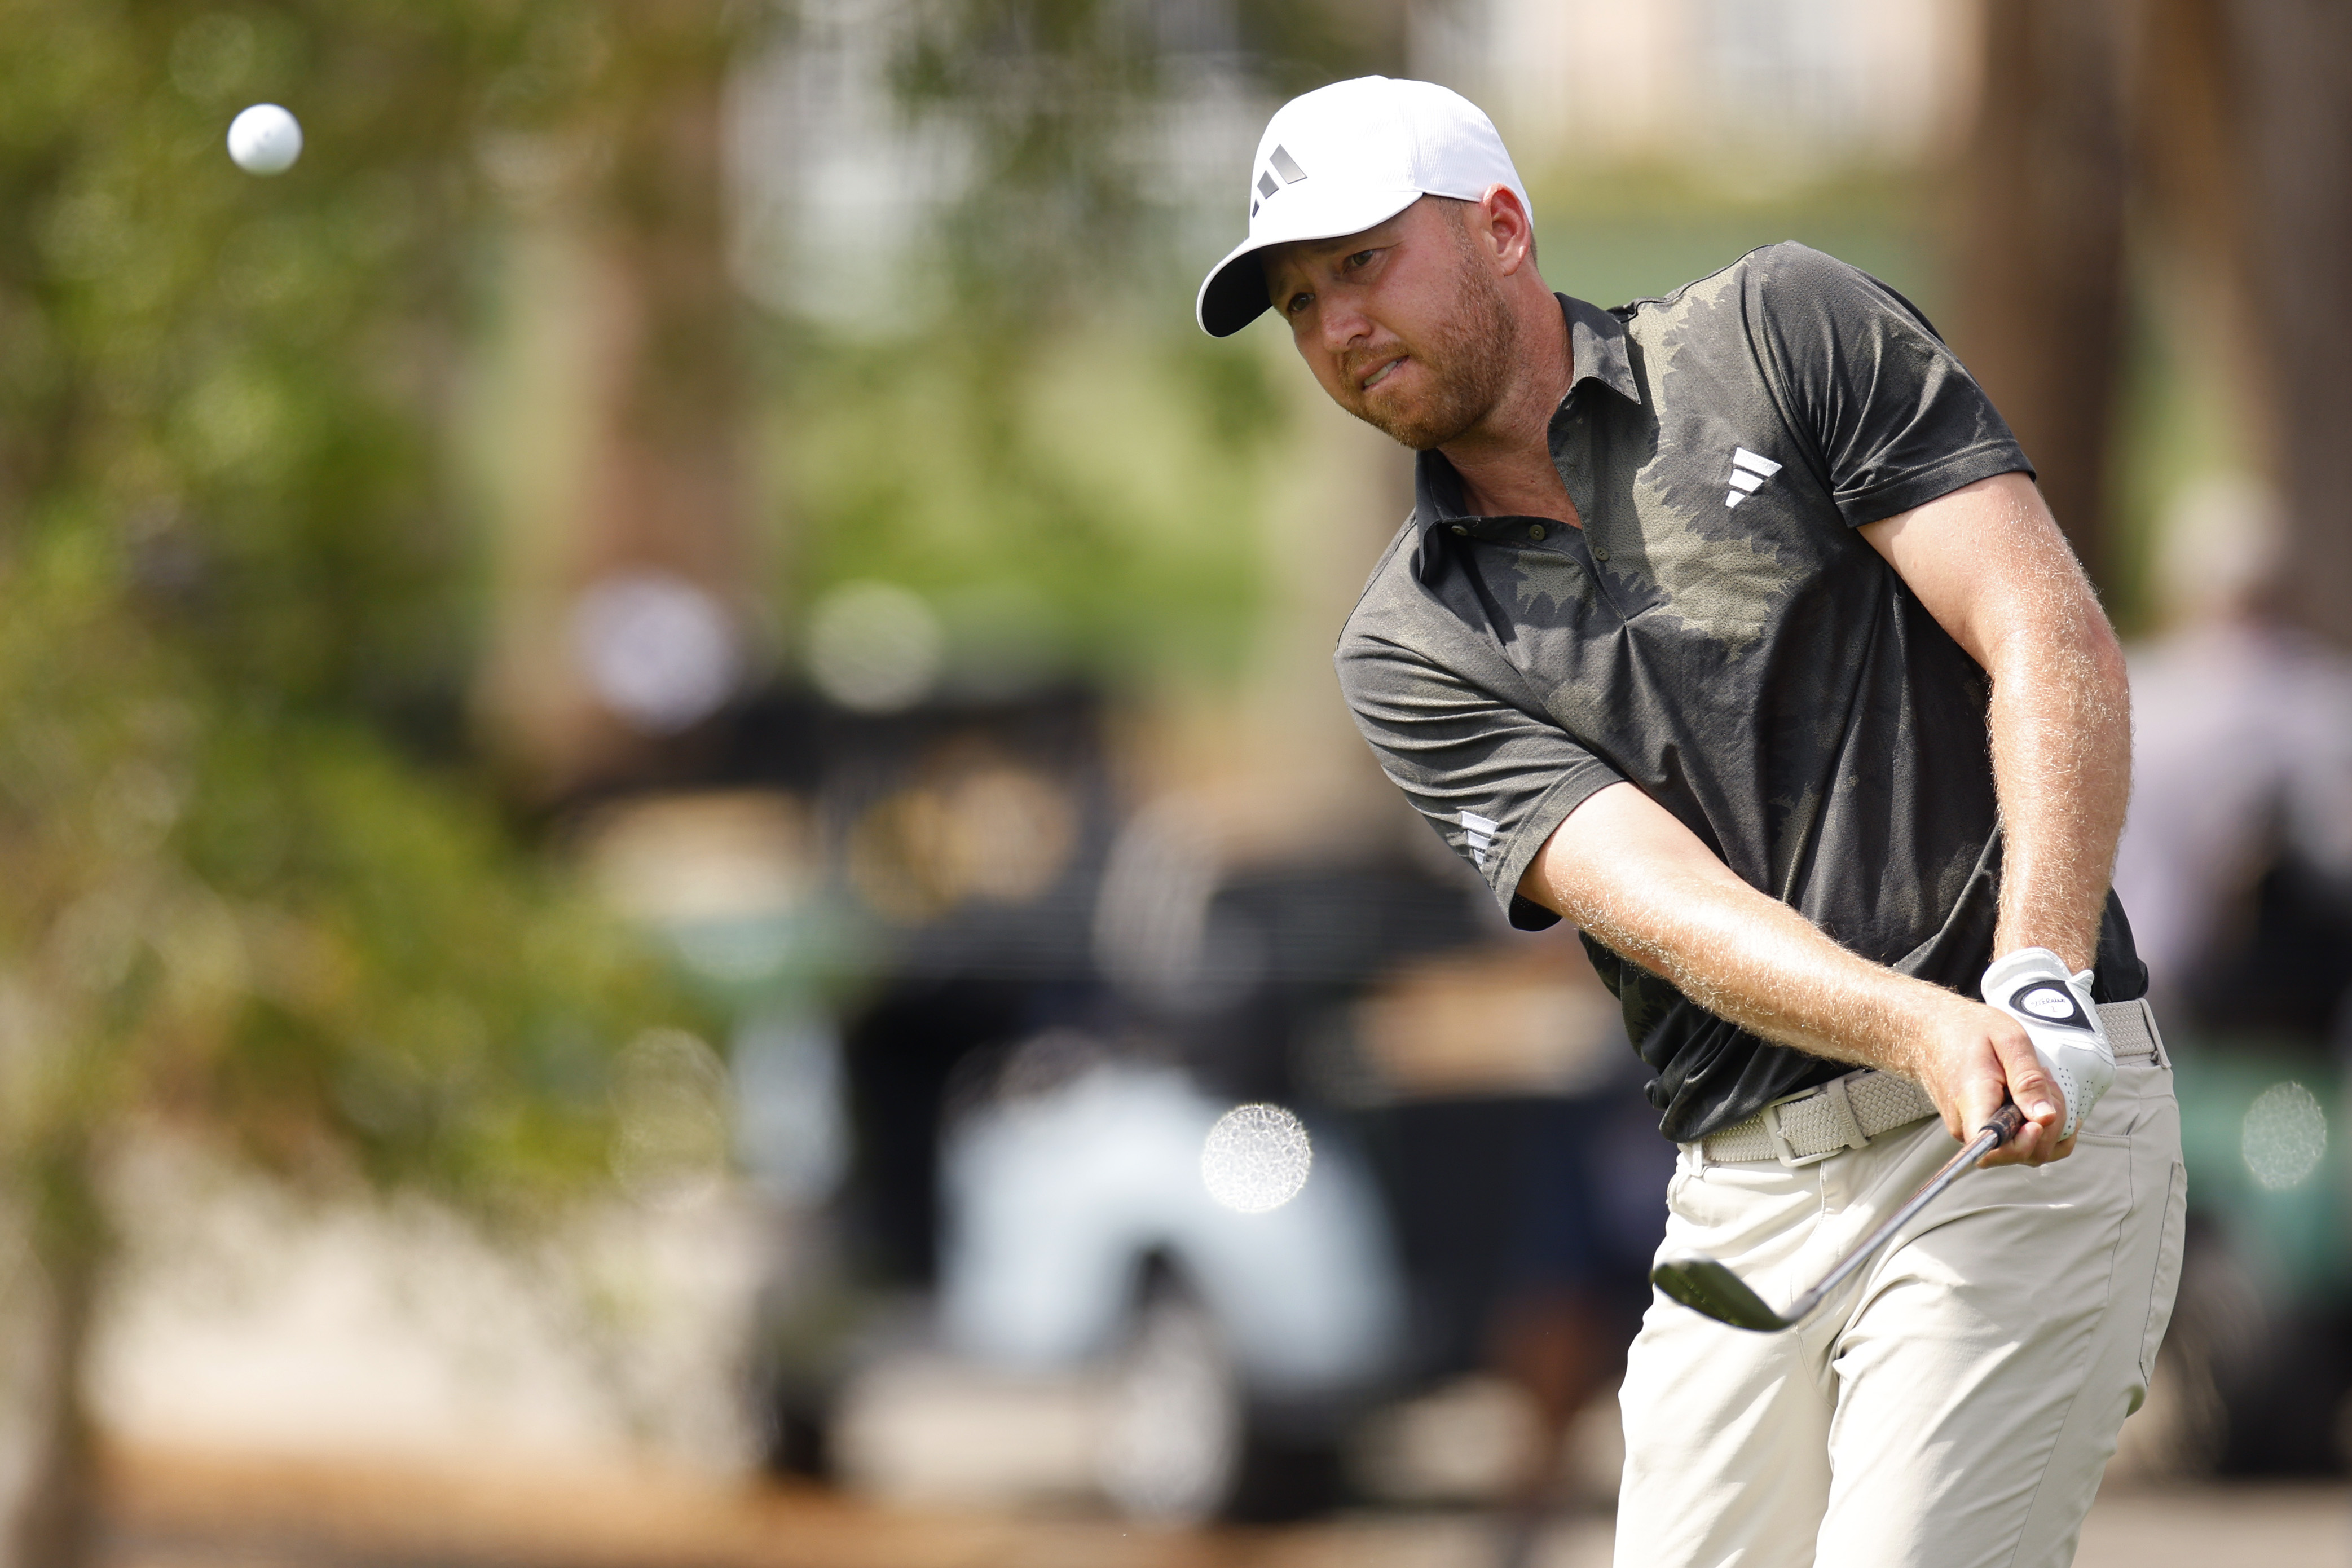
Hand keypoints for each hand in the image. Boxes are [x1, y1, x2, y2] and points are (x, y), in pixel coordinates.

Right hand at [1981, 947, 2114, 1141]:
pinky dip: (2041, 1129)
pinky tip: (2040, 1103)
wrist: (1930, 1032)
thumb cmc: (1964, 1030)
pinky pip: (2019, 1144)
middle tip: (2046, 1082)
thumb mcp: (2007, 1039)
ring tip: (2039, 1085)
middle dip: (2051, 1123)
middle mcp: (1970, 1126)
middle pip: (2022, 1152)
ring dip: (2048, 1124)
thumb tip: (2045, 1116)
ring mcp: (1976, 1132)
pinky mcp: (1984, 1132)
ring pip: (2026, 1150)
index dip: (2025, 1142)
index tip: (2040, 1119)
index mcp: (1972, 1102)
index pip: (1994, 1146)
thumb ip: (2028, 1078)